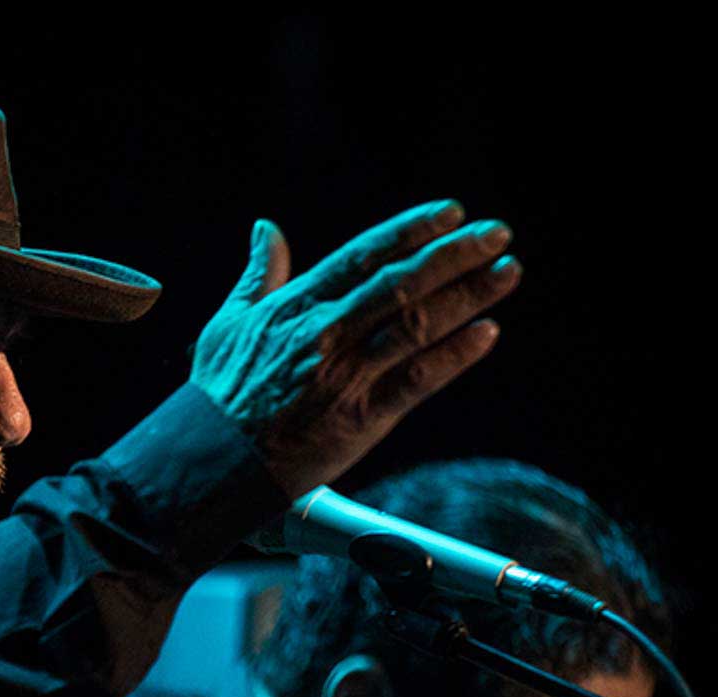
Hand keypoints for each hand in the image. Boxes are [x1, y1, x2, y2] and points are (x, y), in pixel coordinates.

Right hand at [189, 201, 519, 497]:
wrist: (211, 461)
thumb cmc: (218, 394)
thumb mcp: (228, 323)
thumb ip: (259, 275)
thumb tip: (266, 229)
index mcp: (296, 306)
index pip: (363, 256)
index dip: (410, 230)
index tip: (450, 213)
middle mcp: (325, 334)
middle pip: (401, 283)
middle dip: (454, 254)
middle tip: (497, 233)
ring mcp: (345, 375)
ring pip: (417, 326)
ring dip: (468, 297)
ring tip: (507, 272)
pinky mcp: (360, 417)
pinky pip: (417, 380)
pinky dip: (454, 356)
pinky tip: (486, 333)